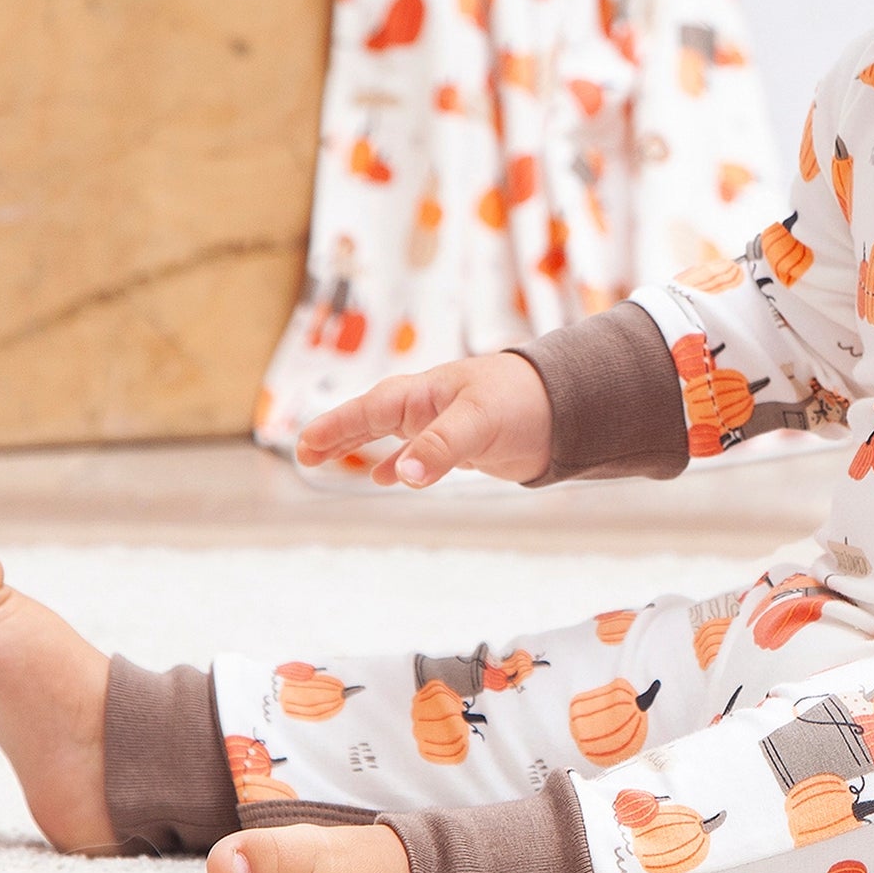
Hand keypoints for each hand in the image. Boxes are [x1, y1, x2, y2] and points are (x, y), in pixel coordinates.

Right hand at [293, 352, 553, 487]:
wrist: (570, 406)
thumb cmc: (524, 401)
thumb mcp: (479, 422)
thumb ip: (441, 447)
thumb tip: (402, 475)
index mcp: (425, 393)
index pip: (369, 409)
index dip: (336, 427)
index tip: (305, 447)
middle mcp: (429, 405)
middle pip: (372, 418)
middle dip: (338, 434)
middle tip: (303, 454)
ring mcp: (444, 422)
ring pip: (391, 434)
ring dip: (360, 447)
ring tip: (327, 463)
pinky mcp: (463, 442)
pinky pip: (417, 452)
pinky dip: (397, 464)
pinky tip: (385, 479)